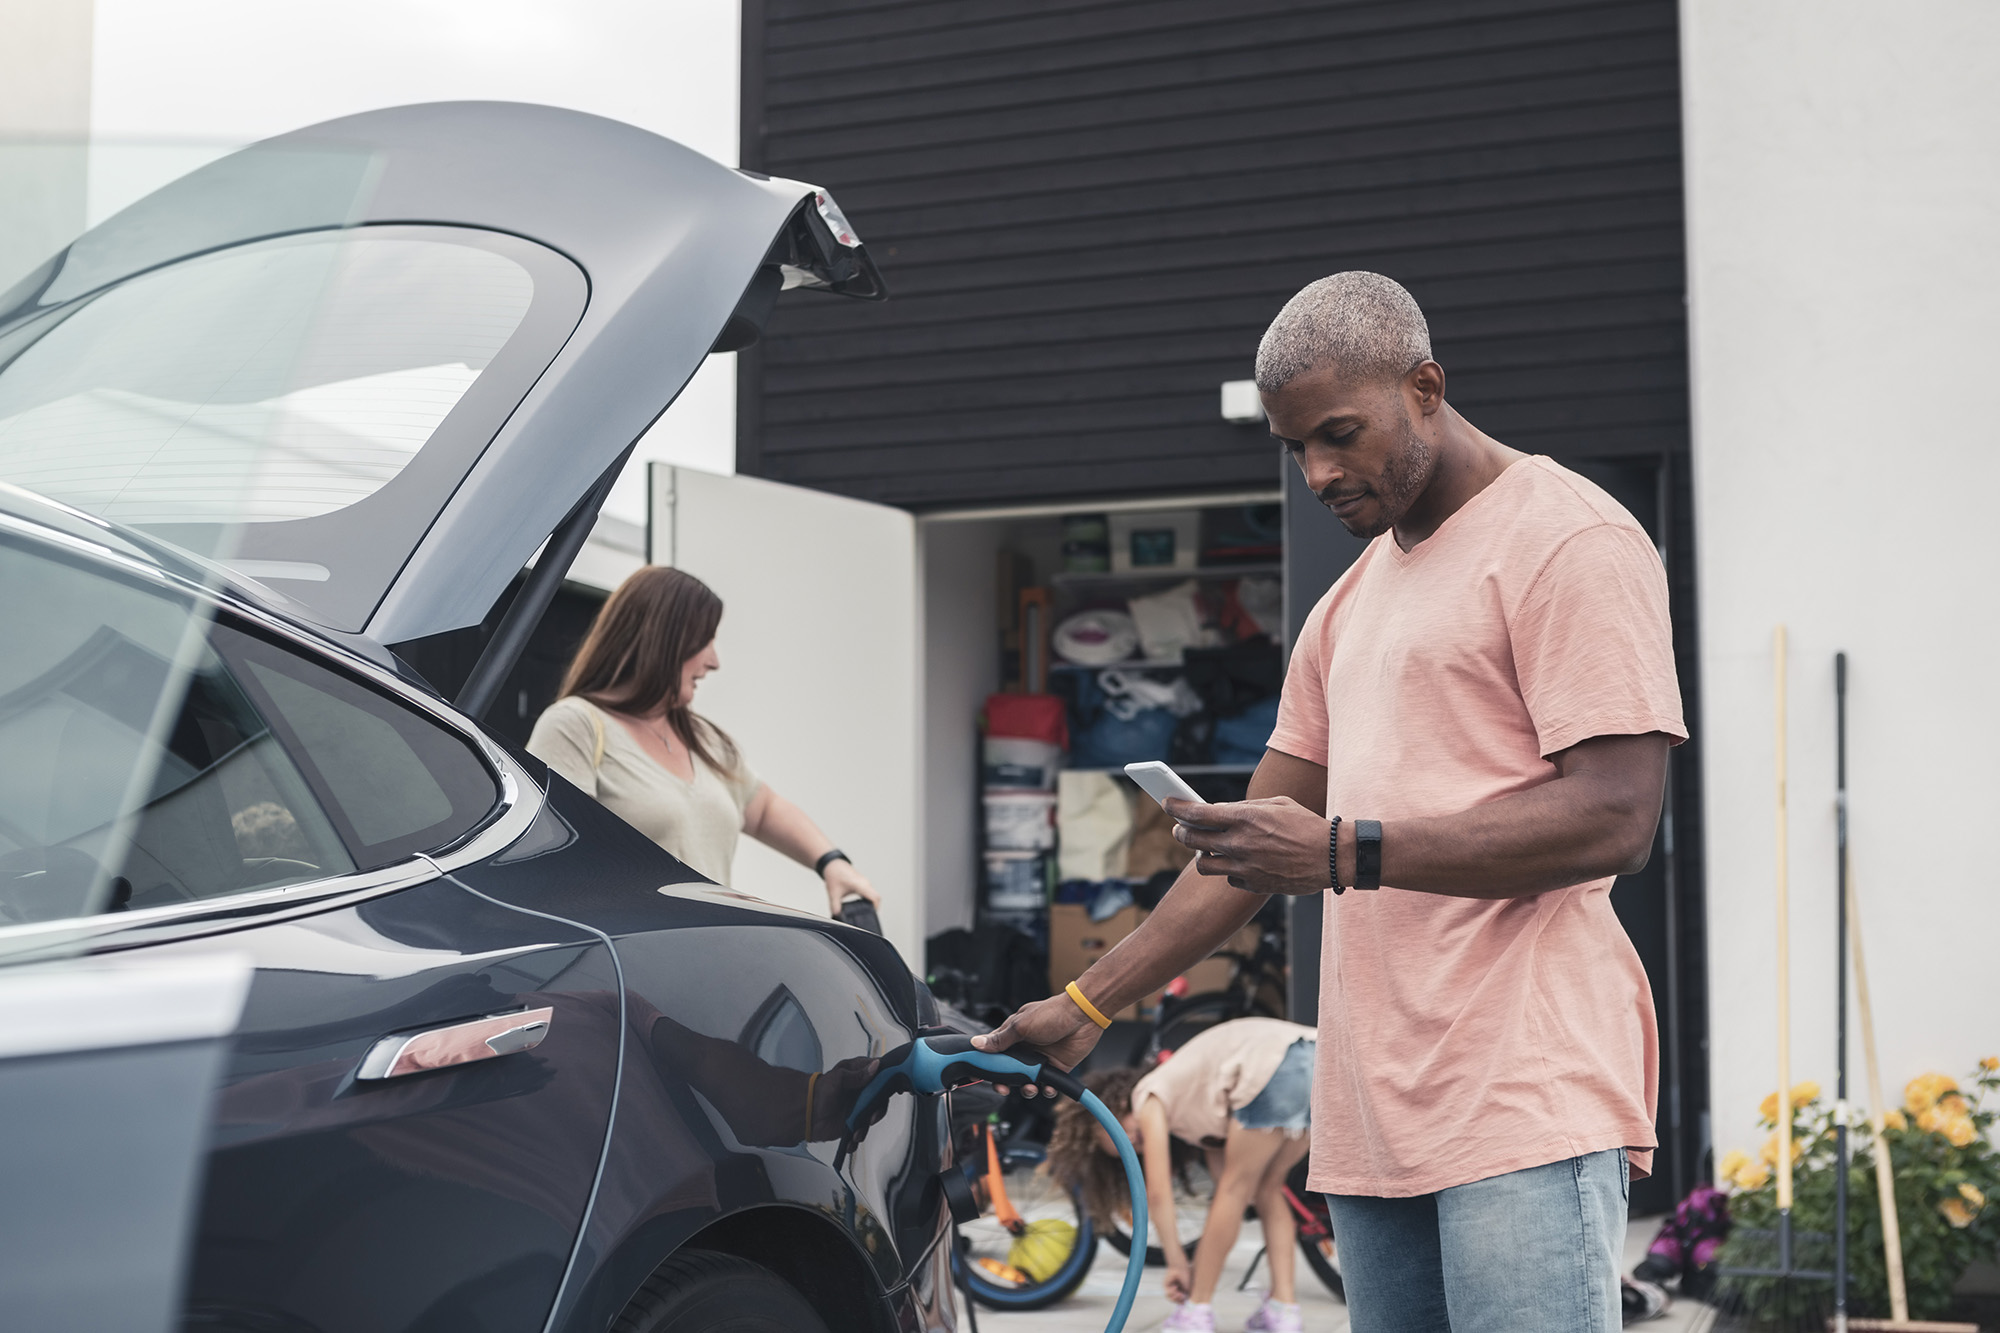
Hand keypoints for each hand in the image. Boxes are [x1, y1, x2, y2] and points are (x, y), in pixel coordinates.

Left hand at [823, 859, 879, 916]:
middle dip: (874, 907)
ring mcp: (865, 881)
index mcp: (860, 885)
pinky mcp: (863, 881)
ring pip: (874, 893)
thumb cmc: (834, 874)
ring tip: (865, 911)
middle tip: (868, 915)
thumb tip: (837, 915)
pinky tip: (862, 903)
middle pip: (876, 896)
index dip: (876, 908)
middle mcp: (865, 883)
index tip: (872, 914)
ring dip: (872, 902)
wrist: (833, 864)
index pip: (874, 897)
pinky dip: (869, 898)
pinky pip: (870, 891)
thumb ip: (835, 906)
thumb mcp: (833, 893)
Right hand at [973, 992, 1103, 1097]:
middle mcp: (1026, 1048)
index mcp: (1014, 1036)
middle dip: (1007, 1083)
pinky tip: (1047, 1087)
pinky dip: (1046, 1090)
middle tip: (1006, 1088)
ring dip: (1026, 1089)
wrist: (1083, 1016)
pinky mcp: (1056, 1067)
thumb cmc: (1053, 1013)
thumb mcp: (1021, 1026)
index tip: (986, 1078)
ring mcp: (1041, 1059)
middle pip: (1010, 1072)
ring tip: (1030, 1087)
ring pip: (1027, 1082)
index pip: (995, 1053)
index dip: (989, 1067)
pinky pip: (1047, 1085)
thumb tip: (977, 1044)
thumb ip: (1000, 1039)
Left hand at [1164, 1255, 1192, 1302]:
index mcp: (1181, 1291)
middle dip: (1178, 1301)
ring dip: (1175, 1298)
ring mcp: (1170, 1288)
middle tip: (1181, 1296)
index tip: (1184, 1303)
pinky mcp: (1165, 1286)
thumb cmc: (1186, 1277)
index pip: (1179, 1301)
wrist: (1181, 1268)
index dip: (1181, 1303)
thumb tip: (1184, 1304)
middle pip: (1174, 1301)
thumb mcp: (1188, 1288)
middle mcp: (1175, 1291)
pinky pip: (1167, 1293)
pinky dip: (1171, 1292)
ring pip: (1170, 1298)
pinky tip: (1175, 1287)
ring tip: (1178, 1293)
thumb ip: (1186, 1297)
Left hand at [1165, 795, 1332, 895]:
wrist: (1331, 857)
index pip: (1196, 813)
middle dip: (1180, 831)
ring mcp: (1244, 867)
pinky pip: (1228, 877)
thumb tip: (1220, 811)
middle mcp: (1239, 844)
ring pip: (1203, 864)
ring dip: (1200, 854)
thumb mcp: (1276, 804)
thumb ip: (1245, 808)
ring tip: (1207, 848)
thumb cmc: (1306, 825)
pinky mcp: (1252, 884)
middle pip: (1191, 840)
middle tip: (1180, 828)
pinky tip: (1239, 861)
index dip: (1176, 808)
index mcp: (1244, 819)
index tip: (1167, 803)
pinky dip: (1229, 869)